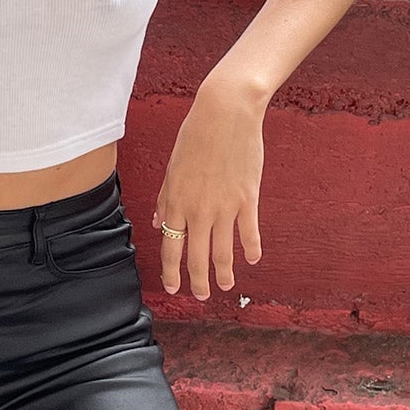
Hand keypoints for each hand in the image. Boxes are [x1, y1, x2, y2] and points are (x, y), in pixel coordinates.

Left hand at [151, 79, 264, 299]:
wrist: (225, 114)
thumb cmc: (195, 136)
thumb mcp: (173, 167)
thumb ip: (165, 198)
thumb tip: (157, 223)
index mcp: (176, 202)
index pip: (171, 247)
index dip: (171, 271)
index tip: (173, 288)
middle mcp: (198, 210)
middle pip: (196, 256)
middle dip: (198, 281)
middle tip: (201, 296)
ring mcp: (224, 207)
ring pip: (222, 251)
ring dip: (224, 273)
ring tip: (227, 285)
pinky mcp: (247, 199)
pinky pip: (248, 232)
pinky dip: (251, 248)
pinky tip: (252, 259)